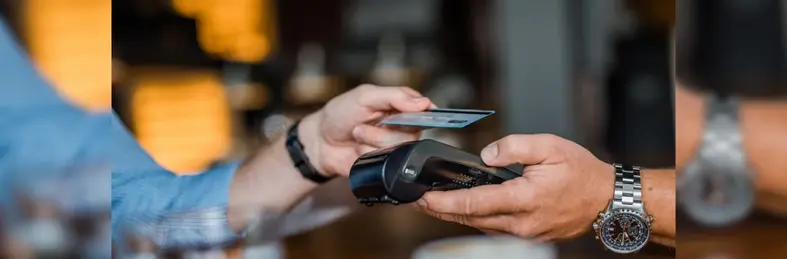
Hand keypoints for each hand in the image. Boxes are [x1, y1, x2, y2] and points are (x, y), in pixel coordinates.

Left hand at [299, 84, 434, 176]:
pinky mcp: (386, 165)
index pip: (424, 109)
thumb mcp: (364, 97)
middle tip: (360, 125)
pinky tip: (358, 151)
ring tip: (357, 136)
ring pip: (398, 149)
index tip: (402, 116)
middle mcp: (402, 127)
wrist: (319, 143)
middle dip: (382, 130)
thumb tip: (424, 103)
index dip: (419, 114)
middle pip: (412, 133)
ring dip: (372, 142)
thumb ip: (394, 96)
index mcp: (400, 106)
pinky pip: (387, 163)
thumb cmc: (339, 115)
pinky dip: (368, 156)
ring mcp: (394, 147)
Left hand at [415, 134, 613, 240]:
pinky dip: (474, 218)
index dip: (444, 201)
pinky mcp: (528, 234)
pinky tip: (463, 208)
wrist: (607, 200)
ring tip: (432, 204)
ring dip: (454, 215)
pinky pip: (494, 227)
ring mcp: (524, 232)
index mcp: (524, 199)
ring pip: (480, 225)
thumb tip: (486, 155)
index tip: (423, 197)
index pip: (474, 202)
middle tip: (416, 202)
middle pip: (470, 218)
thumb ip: (514, 147)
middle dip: (440, 210)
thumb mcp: (549, 147)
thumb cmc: (582, 173)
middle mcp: (521, 222)